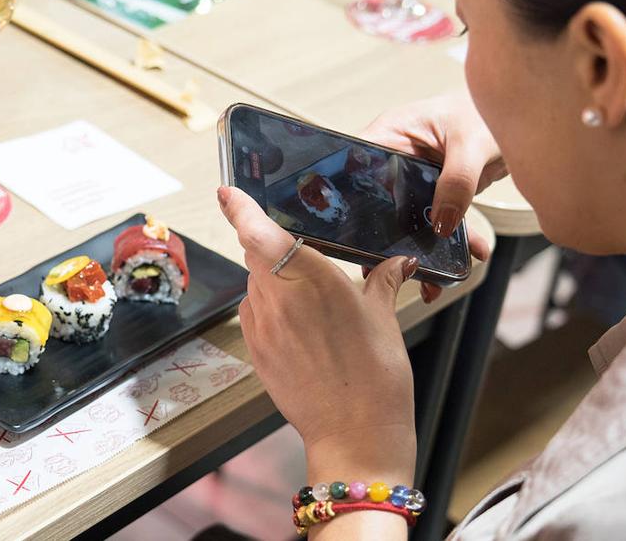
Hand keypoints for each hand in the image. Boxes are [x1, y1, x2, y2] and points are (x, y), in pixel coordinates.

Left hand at [218, 186, 417, 485]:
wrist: (355, 434)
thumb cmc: (376, 376)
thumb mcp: (384, 317)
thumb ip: (382, 280)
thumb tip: (397, 262)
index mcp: (310, 277)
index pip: (259, 231)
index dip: (240, 208)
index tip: (228, 191)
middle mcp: (278, 297)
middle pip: (257, 254)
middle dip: (269, 244)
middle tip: (295, 246)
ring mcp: (262, 326)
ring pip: (256, 284)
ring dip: (273, 279)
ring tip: (310, 300)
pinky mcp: (255, 350)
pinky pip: (256, 314)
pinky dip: (272, 309)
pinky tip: (301, 326)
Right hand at [361, 88, 503, 301]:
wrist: (524, 117)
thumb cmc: (487, 110)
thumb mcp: (472, 144)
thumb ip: (457, 182)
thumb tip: (442, 223)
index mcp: (391, 134)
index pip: (357, 168)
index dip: (352, 200)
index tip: (360, 234)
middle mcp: (397, 157)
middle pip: (379, 201)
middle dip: (388, 239)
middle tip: (392, 268)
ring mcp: (416, 177)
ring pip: (408, 218)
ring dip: (422, 248)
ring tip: (430, 280)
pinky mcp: (437, 191)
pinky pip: (437, 220)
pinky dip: (452, 241)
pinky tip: (470, 254)